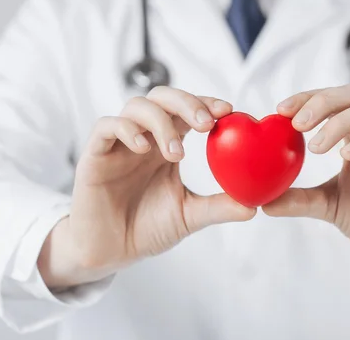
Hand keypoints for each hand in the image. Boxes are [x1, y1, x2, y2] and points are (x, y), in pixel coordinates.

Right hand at [39, 87, 254, 288]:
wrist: (110, 253)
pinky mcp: (94, 156)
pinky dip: (127, 130)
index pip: (187, 110)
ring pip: (136, 106)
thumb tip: (255, 205)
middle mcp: (144, 138)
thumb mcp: (189, 216)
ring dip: (161, 122)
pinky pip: (106, 126)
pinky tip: (144, 148)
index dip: (206, 103)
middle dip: (187, 103)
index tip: (228, 111)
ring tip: (176, 153)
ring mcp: (118, 144)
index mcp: (166, 145)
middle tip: (206, 124)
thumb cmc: (146, 229)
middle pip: (163, 97)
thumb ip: (219, 207)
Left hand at [264, 84, 349, 286]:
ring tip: (316, 147)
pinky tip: (346, 154)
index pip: (333, 101)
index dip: (307, 98)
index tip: (280, 110)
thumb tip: (264, 202)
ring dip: (339, 121)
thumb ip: (301, 200)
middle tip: (296, 122)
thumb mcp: (330, 206)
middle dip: (321, 101)